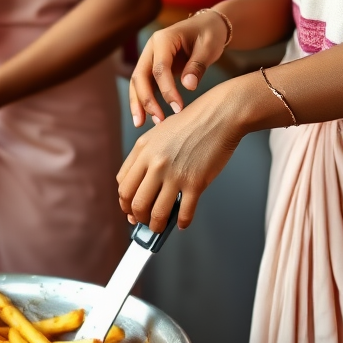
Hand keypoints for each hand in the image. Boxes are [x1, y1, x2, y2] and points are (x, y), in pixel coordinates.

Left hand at [117, 81, 243, 230]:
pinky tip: (182, 222)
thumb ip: (146, 156)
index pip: (123, 185)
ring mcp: (175, 174)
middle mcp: (156, 163)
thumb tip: (140, 185)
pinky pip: (184, 214)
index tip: (130, 209)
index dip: (125, 203)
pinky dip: (181, 223)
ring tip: (160, 227)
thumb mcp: (159, 133)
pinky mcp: (195, 183)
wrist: (219, 115)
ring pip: (156, 214)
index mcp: (144, 149)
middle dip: (137, 218)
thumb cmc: (192, 122)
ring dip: (156, 226)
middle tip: (143, 221)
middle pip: (136, 203)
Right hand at [130, 11, 228, 125]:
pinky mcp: (153, 67)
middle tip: (158, 121)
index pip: (160, 68)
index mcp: (164, 39)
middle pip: (140, 75)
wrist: (207, 25)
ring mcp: (149, 57)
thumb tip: (188, 87)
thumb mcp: (208, 47)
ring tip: (140, 125)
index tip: (178, 109)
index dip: (167, 90)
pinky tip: (149, 117)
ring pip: (137, 81)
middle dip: (146, 100)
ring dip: (139, 103)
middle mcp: (151, 47)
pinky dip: (144, 100)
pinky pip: (145, 84)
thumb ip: (197, 65)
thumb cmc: (209, 34)